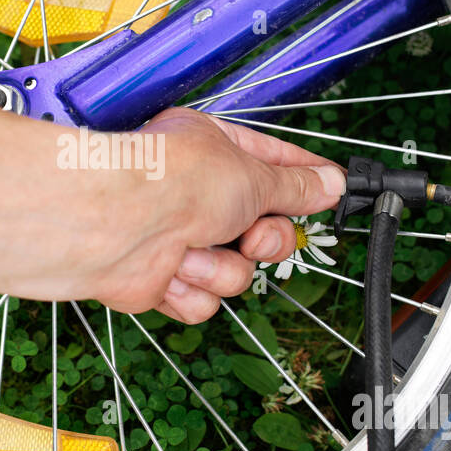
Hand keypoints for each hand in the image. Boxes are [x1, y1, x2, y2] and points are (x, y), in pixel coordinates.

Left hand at [83, 107, 344, 322]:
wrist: (118, 223)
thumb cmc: (171, 180)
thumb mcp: (252, 175)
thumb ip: (294, 186)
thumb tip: (330, 183)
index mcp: (209, 149)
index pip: (269, 162)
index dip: (301, 179)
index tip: (332, 190)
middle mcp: (191, 192)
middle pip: (259, 227)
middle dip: (262, 240)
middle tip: (252, 237)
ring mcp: (175, 237)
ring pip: (235, 271)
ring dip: (221, 266)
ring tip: (193, 250)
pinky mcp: (162, 280)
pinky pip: (204, 301)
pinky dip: (192, 290)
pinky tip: (170, 272)